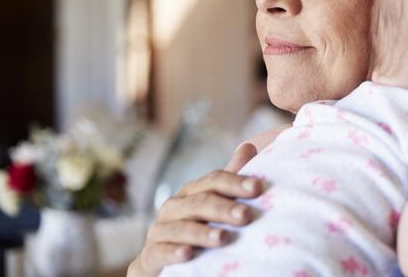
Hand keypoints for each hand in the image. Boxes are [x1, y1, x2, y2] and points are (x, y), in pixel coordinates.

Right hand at [128, 143, 259, 276]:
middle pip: (199, 203)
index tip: (257, 188)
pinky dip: (173, 252)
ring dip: (202, 233)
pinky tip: (187, 254)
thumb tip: (249, 146)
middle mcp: (174, 207)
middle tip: (246, 215)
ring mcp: (160, 230)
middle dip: (223, 208)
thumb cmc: (197, 228)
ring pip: (181, 228)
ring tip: (223, 238)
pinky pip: (160, 252)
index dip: (235, 183)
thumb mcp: (214, 203)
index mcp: (191, 192)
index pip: (214, 181)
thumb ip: (230, 180)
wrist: (163, 260)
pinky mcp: (150, 255)